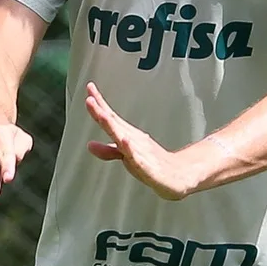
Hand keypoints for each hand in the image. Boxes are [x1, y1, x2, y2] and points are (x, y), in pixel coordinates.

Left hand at [85, 82, 190, 200]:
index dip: (99, 104)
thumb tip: (89, 145)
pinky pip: (137, 158)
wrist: (177, 176)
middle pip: (115, 124)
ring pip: (124, 138)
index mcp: (127, 135)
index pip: (111, 118)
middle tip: (90, 97)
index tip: (89, 88)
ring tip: (102, 115)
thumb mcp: (126, 156)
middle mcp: (133, 140)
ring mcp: (141, 153)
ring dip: (113, 126)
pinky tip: (125, 140)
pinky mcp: (148, 168)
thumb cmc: (150, 163)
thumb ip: (108, 150)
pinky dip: (130, 149)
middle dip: (102, 111)